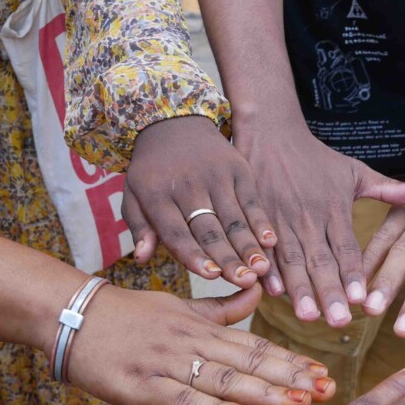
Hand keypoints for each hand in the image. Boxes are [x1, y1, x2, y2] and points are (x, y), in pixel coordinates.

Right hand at [59, 284, 335, 404]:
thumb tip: (258, 293)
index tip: (324, 374)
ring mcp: (168, 364)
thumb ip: (221, 308)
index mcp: (203, 327)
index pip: (257, 346)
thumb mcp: (180, 306)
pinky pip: (185, 400)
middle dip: (291, 378)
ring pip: (225, 380)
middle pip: (250, 363)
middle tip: (327, 391)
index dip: (291, 361)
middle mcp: (192, 343)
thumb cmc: (128, 315)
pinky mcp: (142, 387)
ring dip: (266, 394)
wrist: (70, 316)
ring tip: (300, 404)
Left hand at [123, 116, 276, 287]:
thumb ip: (140, 227)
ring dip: (249, 246)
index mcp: (157, 195)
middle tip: (243, 281)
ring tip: (260, 270)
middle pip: (209, 229)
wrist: (173, 122)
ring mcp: (215, 176)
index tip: (211, 276)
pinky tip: (271, 241)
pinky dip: (261, 222)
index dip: (193, 255)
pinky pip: (251, 200)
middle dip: (228, 257)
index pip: (176, 232)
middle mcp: (188, 186)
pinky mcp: (237, 168)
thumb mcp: (133, 195)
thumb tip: (142, 258)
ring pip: (233, 218)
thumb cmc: (152, 171)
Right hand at [236, 113, 404, 326]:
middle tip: (338, 321)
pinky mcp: (256, 221)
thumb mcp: (355, 171)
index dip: (352, 273)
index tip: (360, 299)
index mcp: (334, 208)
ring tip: (308, 316)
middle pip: (320, 260)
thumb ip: (390, 190)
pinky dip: (267, 272)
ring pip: (291, 261)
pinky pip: (262, 250)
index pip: (346, 247)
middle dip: (328, 292)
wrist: (271, 133)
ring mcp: (280, 221)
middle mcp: (308, 217)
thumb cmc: (317, 158)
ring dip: (299, 290)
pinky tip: (272, 294)